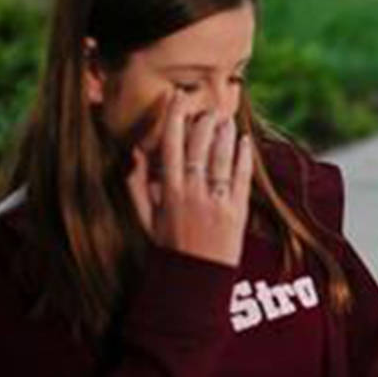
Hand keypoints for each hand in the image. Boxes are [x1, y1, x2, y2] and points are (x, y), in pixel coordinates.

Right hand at [125, 92, 252, 266]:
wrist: (195, 279)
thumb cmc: (169, 247)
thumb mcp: (146, 218)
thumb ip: (137, 185)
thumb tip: (133, 154)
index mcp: (168, 192)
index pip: (170, 146)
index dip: (174, 118)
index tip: (177, 97)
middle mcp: (192, 193)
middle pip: (198, 146)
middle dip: (203, 121)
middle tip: (207, 107)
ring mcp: (216, 202)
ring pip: (220, 157)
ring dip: (224, 133)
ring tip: (225, 118)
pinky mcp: (237, 211)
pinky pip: (240, 177)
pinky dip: (243, 156)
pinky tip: (244, 141)